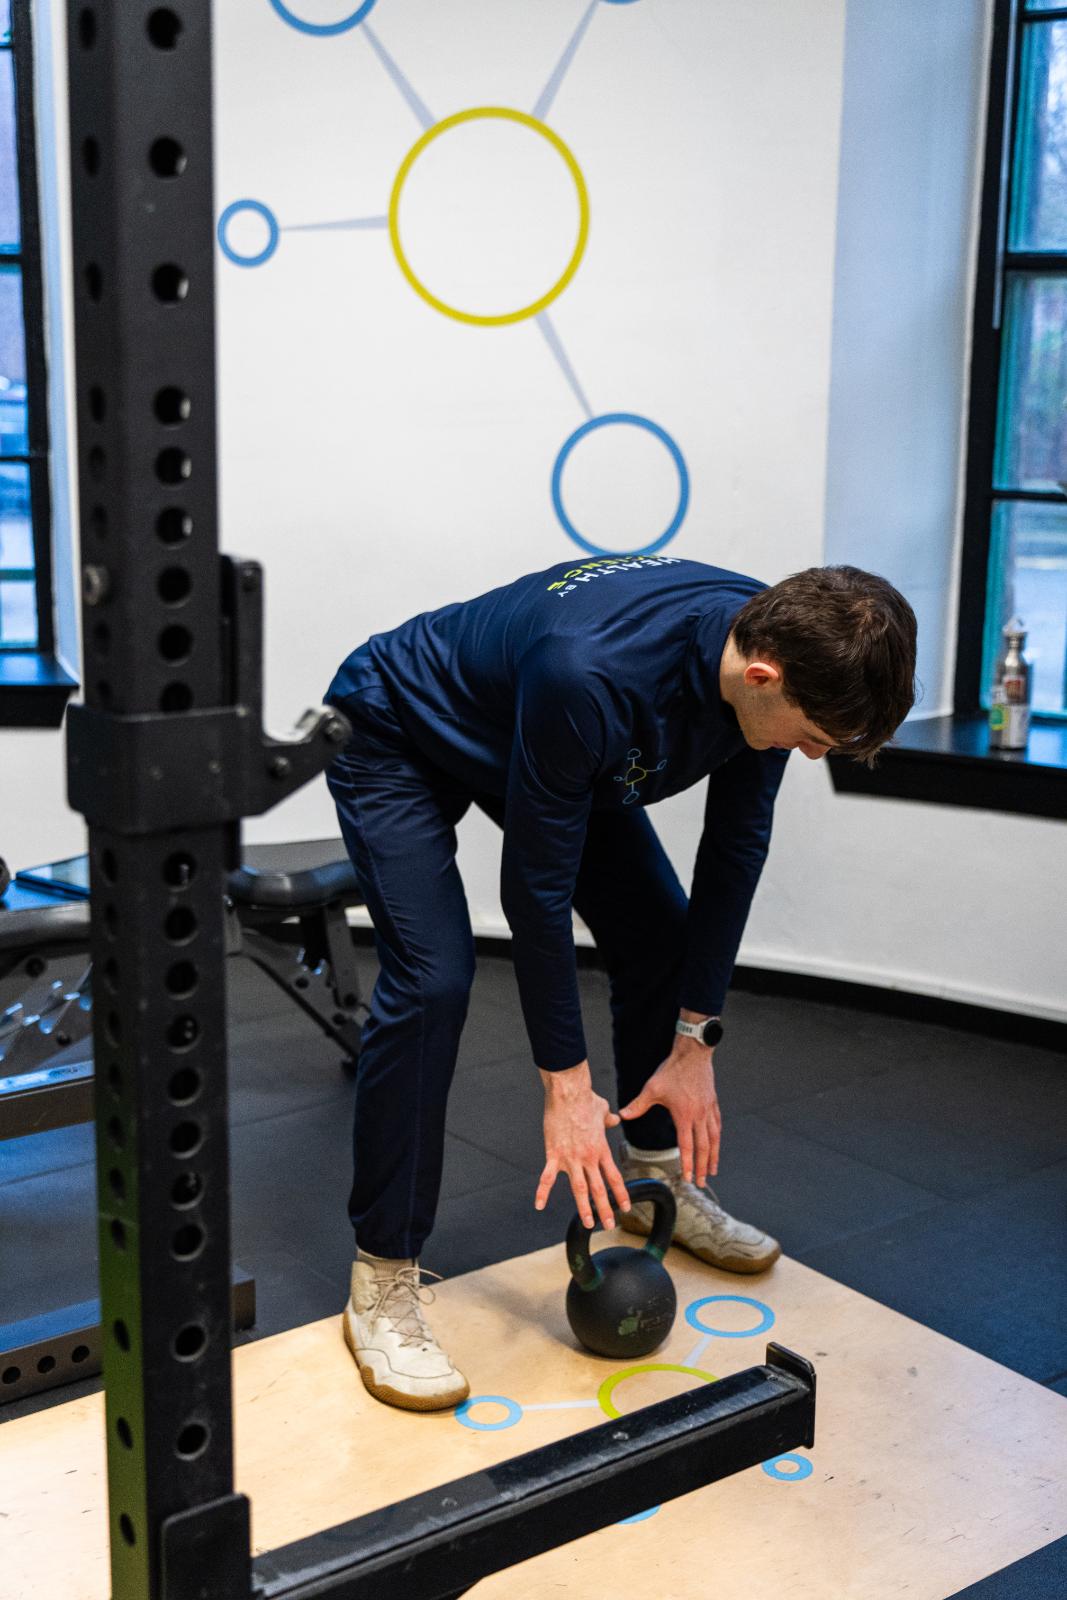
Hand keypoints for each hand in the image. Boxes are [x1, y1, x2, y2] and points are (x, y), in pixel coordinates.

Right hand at [536, 1061, 631, 1230]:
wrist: (568, 1093)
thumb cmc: (585, 1099)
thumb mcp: (603, 1109)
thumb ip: (609, 1118)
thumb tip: (615, 1118)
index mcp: (601, 1149)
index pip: (614, 1177)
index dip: (620, 1194)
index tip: (626, 1207)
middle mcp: (588, 1157)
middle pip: (599, 1189)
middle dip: (605, 1209)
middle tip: (610, 1224)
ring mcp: (570, 1158)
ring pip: (579, 1189)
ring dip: (584, 1208)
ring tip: (588, 1223)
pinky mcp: (553, 1154)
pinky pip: (548, 1177)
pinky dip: (542, 1192)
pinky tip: (539, 1205)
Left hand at [618, 1041, 720, 1185]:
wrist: (693, 1053)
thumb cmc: (673, 1070)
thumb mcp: (652, 1088)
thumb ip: (638, 1104)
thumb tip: (623, 1115)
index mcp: (684, 1115)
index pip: (687, 1146)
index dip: (688, 1164)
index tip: (688, 1177)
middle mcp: (699, 1115)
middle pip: (703, 1147)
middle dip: (702, 1167)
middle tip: (701, 1182)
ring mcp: (708, 1110)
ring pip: (714, 1139)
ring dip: (713, 1156)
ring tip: (713, 1170)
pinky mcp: (713, 1103)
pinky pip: (717, 1126)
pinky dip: (717, 1139)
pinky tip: (716, 1145)